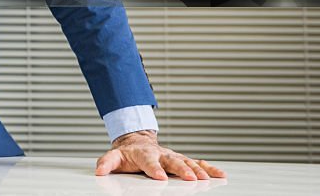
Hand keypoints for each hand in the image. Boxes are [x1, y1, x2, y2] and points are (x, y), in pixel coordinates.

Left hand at [95, 130, 226, 180]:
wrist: (137, 141)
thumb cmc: (127, 153)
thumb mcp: (114, 156)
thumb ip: (107, 163)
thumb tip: (99, 171)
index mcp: (144, 153)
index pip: (148, 161)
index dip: (154, 169)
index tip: (160, 176)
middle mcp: (161, 154)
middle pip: (172, 161)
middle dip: (181, 169)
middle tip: (190, 178)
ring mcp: (173, 156)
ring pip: (187, 161)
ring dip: (197, 170)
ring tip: (206, 178)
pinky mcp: (182, 159)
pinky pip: (197, 163)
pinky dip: (209, 168)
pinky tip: (220, 174)